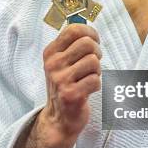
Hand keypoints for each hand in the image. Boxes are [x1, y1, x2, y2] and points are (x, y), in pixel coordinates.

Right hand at [39, 24, 101, 147]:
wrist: (59, 118)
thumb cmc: (65, 84)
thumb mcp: (61, 62)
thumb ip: (72, 45)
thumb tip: (89, 30)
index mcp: (51, 52)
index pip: (74, 30)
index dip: (90, 32)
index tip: (94, 41)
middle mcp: (53, 64)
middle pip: (87, 43)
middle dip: (97, 52)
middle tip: (93, 63)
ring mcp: (61, 79)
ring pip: (93, 61)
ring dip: (97, 70)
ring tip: (89, 77)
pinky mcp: (71, 94)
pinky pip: (96, 80)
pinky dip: (96, 85)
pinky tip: (88, 90)